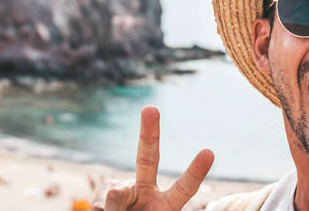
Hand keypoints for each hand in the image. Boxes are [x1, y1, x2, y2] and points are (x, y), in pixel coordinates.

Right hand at [97, 105, 214, 210]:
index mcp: (167, 204)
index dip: (195, 172)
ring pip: (116, 195)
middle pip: (148, 159)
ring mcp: (125, 191)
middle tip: (150, 108)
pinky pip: (99, 205)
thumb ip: (127, 210)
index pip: (184, 188)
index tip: (209, 152)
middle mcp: (147, 191)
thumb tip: (109, 200)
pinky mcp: (105, 194)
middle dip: (148, 134)